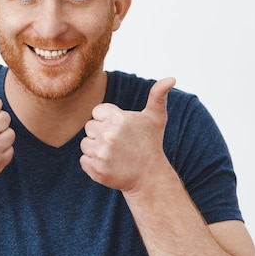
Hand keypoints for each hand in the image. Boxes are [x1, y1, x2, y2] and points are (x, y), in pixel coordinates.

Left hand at [79, 78, 175, 192]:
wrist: (149, 177)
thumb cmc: (151, 144)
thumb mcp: (156, 118)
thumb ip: (158, 95)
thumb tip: (172, 78)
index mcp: (118, 119)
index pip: (97, 112)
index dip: (107, 119)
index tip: (121, 128)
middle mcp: (108, 135)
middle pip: (90, 127)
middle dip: (101, 133)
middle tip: (118, 142)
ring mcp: (101, 153)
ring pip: (85, 144)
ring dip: (96, 148)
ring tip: (114, 153)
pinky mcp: (95, 169)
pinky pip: (83, 160)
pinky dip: (93, 163)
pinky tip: (109, 163)